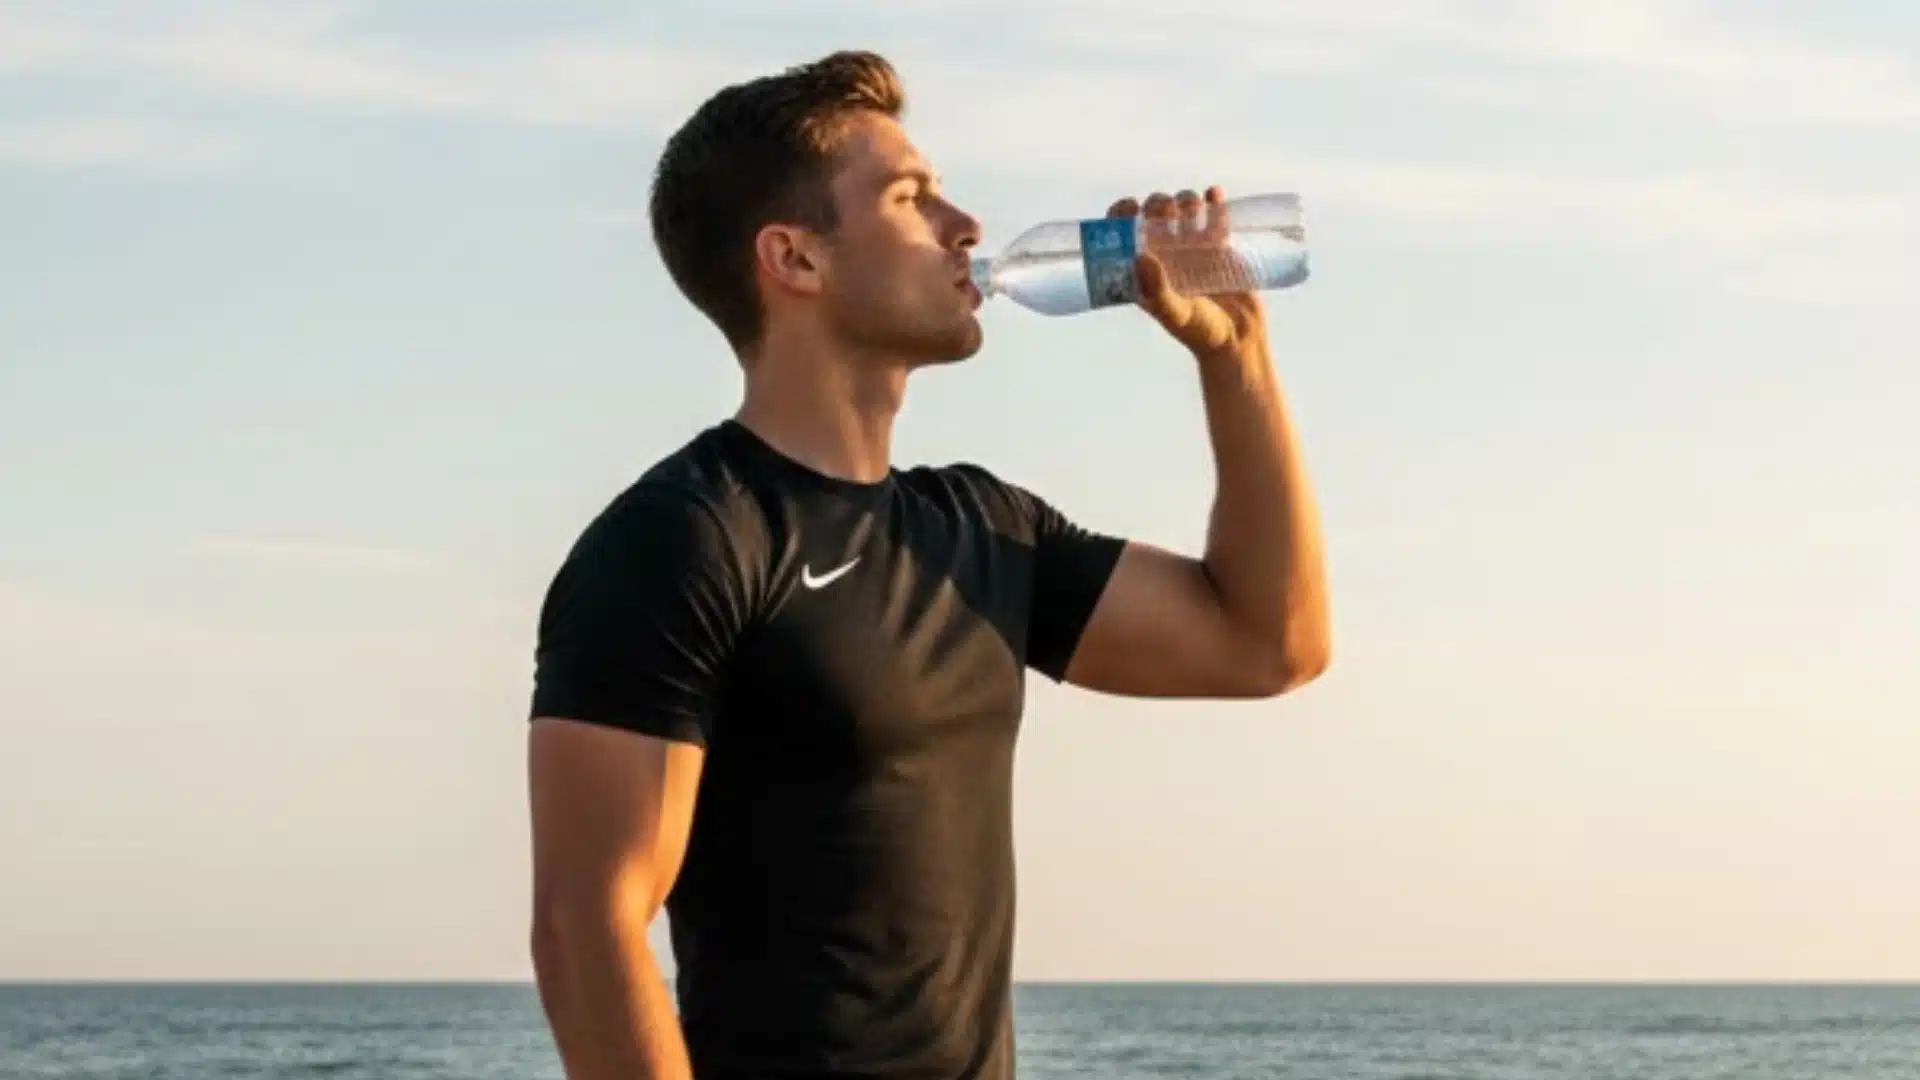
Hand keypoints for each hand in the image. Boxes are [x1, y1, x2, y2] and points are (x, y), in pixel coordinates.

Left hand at [1106, 186, 1269, 361]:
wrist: (1238, 339)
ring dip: (1186, 199)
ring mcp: (1193, 248)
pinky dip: (1213, 199)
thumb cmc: (1199, 332)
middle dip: (1158, 204)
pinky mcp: (1219, 246)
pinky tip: (1214, 195)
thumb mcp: (1174, 313)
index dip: (1121, 215)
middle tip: (1166, 210)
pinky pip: (1214, 214)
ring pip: (1184, 208)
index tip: (1130, 207)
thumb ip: (1157, 288)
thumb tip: (1140, 255)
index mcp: (1144, 269)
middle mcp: (1165, 254)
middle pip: (1154, 214)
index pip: (1124, 233)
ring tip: (1194, 209)